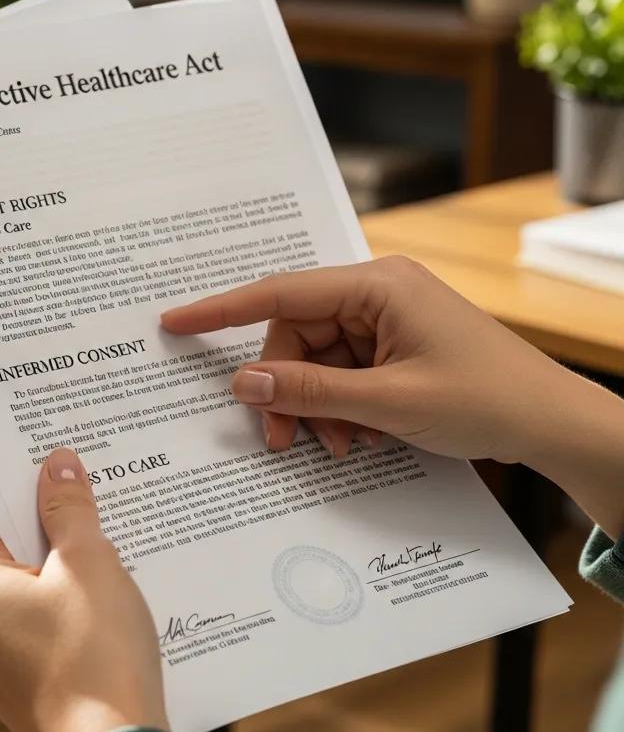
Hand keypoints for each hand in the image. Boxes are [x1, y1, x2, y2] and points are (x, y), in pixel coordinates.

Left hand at [0, 447, 167, 731]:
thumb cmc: (94, 657)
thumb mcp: (87, 562)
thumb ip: (67, 506)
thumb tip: (57, 466)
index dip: (5, 468)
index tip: (36, 444)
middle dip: (35, 509)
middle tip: (76, 480)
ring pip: (11, 576)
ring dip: (48, 551)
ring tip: (94, 529)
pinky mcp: (8, 673)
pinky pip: (23, 612)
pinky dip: (51, 590)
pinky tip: (93, 582)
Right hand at [162, 256, 623, 537]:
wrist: (555, 425)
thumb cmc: (487, 399)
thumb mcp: (389, 402)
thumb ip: (311, 391)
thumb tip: (244, 381)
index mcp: (377, 285)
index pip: (281, 292)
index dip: (222, 308)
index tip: (176, 321)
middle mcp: (377, 293)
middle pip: (297, 337)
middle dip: (287, 389)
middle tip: (282, 440)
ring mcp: (387, 321)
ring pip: (318, 361)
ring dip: (317, 407)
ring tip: (340, 447)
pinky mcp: (396, 347)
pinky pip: (344, 373)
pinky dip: (341, 407)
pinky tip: (359, 438)